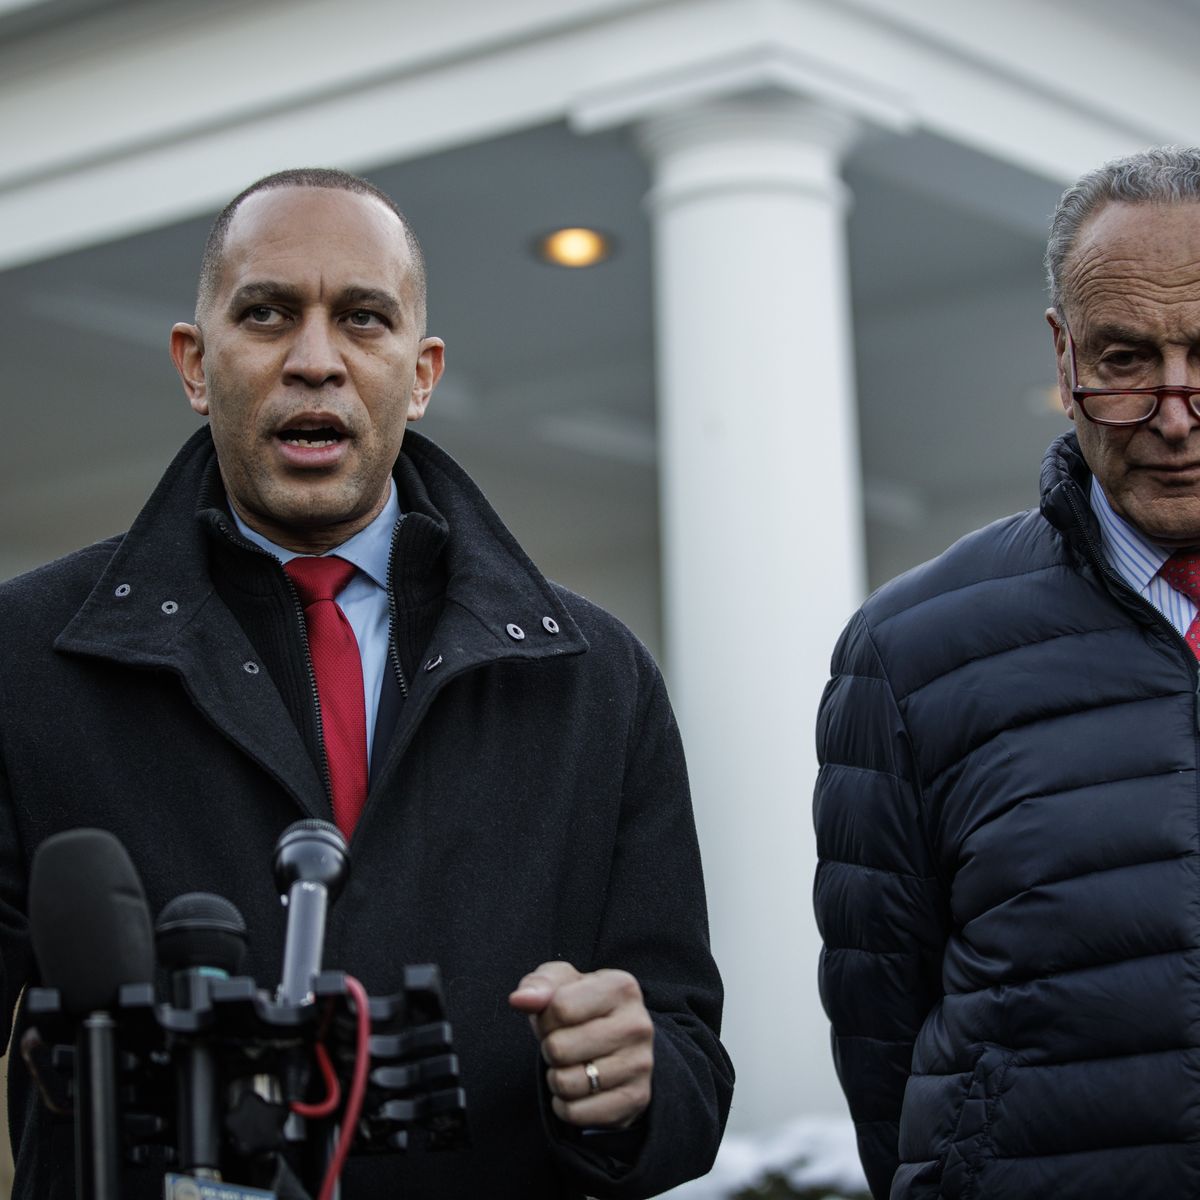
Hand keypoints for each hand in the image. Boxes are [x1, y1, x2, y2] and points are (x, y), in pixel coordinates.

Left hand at [509, 960, 653, 1129]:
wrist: (621, 1044)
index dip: (546, 1017)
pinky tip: (579, 1089)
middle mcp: (638, 1024)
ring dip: (556, 1078)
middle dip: (549, 1049)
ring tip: (571, 1065)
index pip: (559, 1008)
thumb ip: (539, 985)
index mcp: (621, 987)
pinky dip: (565, 1105)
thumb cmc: (582, 1007)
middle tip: (564, 1044)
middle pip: (559, 1048)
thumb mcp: (561, 984)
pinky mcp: (635, 1099)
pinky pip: (576, 1113)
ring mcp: (640, 1064)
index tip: (556, 1018)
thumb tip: (520, 1000)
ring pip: (566, 1083)